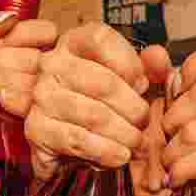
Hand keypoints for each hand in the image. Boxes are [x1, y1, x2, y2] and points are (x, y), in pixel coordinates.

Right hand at [24, 22, 156, 180]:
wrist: (69, 143)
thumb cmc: (102, 105)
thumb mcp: (129, 81)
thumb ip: (149, 66)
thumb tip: (158, 57)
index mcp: (74, 43)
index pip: (101, 39)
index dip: (129, 63)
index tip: (142, 85)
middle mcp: (53, 64)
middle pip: (103, 82)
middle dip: (133, 107)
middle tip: (144, 122)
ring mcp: (42, 96)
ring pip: (94, 115)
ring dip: (124, 133)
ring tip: (136, 142)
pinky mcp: (37, 128)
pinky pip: (78, 140)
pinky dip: (106, 151)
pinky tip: (120, 156)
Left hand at [160, 40, 195, 195]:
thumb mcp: (189, 130)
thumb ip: (172, 92)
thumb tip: (153, 55)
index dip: (192, 73)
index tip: (176, 102)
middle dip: (172, 123)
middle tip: (169, 147)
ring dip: (174, 154)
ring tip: (172, 169)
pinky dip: (185, 169)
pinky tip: (179, 181)